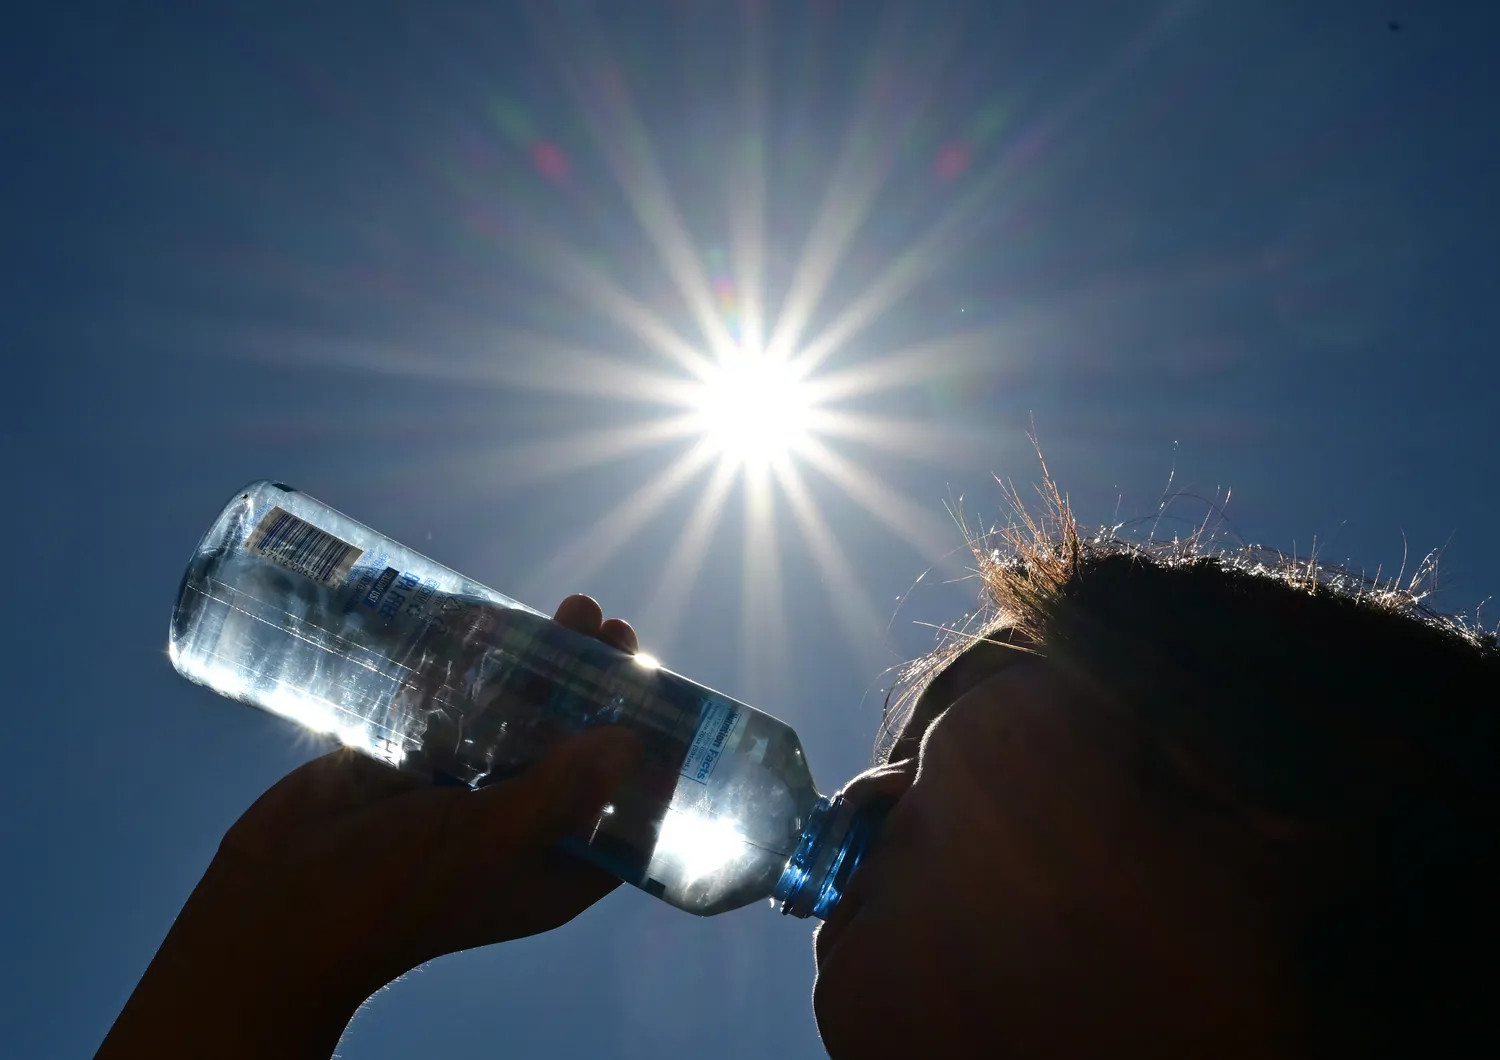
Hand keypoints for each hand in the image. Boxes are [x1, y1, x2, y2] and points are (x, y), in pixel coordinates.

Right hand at [99, 595, 642, 1059]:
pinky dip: (484, 668)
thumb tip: (632, 745)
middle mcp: (521, 827)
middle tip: (611, 628)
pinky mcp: (419, 761)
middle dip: (600, 687)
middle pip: (580, 745)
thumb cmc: (390, 892)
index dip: (653, 749)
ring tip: (573, 608)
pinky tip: (497, 621)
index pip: (629, 806)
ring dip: (549, 665)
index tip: (664, 687)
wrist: (272, 907)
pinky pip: (466, 706)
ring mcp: (468, 791)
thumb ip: (559, 794)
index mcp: (556, 865)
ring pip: (526, 717)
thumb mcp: (488, 842)